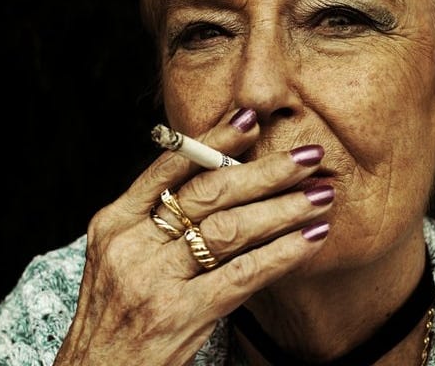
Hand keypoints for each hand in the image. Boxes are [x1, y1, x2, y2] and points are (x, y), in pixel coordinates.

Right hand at [53, 109, 332, 364]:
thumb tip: (222, 180)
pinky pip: (242, 274)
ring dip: (282, 209)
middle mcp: (131, 245)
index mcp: (114, 221)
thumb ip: (158, 219)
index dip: (212, 141)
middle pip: (207, 193)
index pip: (167, 167)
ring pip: (229, 229)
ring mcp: (153, 280)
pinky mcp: (179, 314)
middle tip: (307, 157)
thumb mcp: (121, 255)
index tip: (250, 119)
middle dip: (264, 171)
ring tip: (321, 195)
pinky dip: (282, 253)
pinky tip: (311, 238)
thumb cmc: (117, 311)